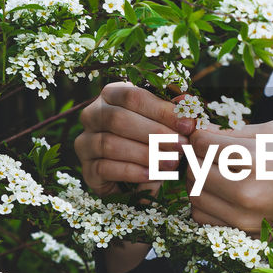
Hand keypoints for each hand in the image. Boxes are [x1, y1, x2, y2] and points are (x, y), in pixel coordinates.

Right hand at [75, 80, 191, 197]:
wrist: (134, 177)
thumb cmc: (152, 141)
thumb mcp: (164, 124)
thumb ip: (174, 112)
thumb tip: (187, 102)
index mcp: (110, 95)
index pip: (132, 96)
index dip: (161, 110)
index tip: (187, 125)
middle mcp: (92, 115)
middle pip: (118, 119)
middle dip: (155, 133)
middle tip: (182, 145)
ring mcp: (85, 142)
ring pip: (110, 144)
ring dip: (145, 154)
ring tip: (171, 163)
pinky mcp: (86, 169)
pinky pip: (105, 168)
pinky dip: (131, 172)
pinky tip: (152, 175)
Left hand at [182, 119, 272, 251]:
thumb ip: (239, 131)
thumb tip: (206, 132)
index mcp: (258, 159)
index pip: (203, 144)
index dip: (200, 136)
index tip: (207, 136)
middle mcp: (247, 191)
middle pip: (194, 169)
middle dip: (196, 157)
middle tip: (206, 153)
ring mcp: (244, 216)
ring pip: (194, 195)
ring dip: (197, 180)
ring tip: (213, 172)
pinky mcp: (243, 233)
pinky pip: (203, 218)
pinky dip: (205, 203)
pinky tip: (219, 194)